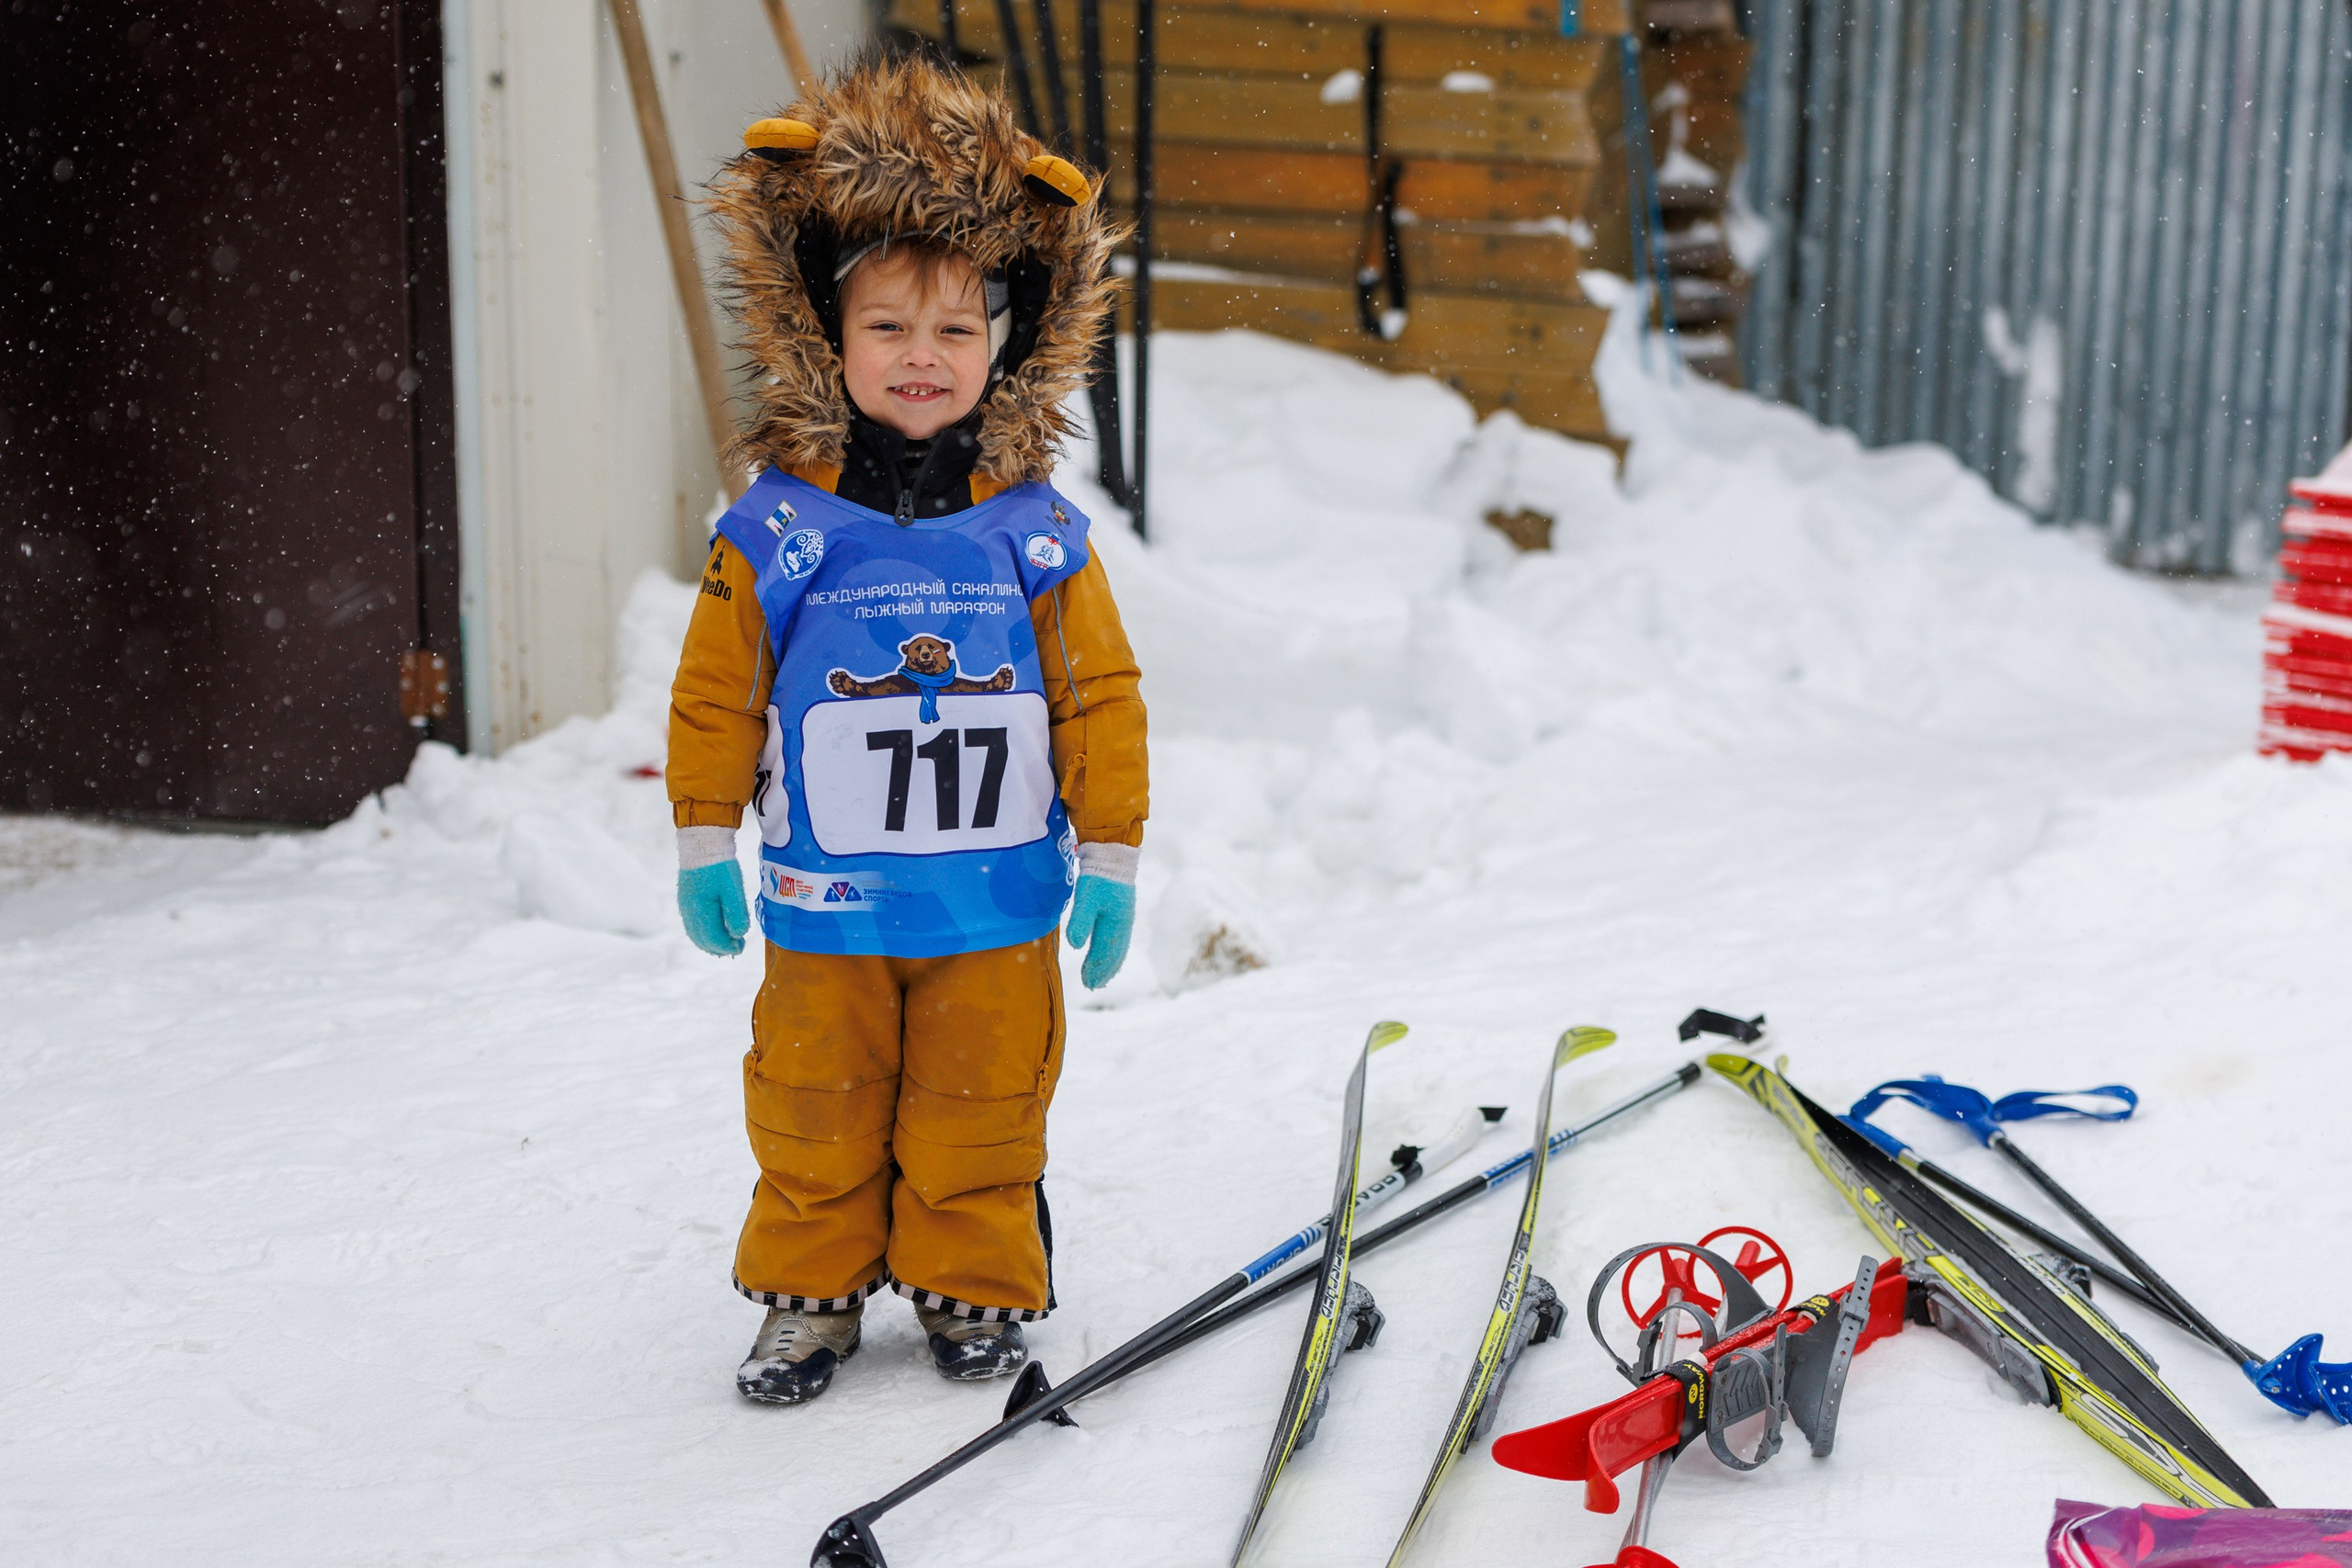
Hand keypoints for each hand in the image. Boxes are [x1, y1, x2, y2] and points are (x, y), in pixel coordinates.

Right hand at [676, 827, 751, 955]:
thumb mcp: (733, 890)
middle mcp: (689, 913)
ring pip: (696, 935)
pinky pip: (692, 926)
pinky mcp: (686, 901)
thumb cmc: (720, 867)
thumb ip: (736, 914)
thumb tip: (738, 934)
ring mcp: (685, 907)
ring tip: (727, 942)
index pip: (713, 939)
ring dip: (711, 942)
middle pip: (703, 940)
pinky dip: (704, 934)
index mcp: (700, 911)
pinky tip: (715, 931)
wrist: (703, 845)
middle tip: (737, 947)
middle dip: (720, 947)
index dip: (728, 947)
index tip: (741, 946)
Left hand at [1065, 872, 1134, 989]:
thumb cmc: (1098, 877)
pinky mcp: (1122, 913)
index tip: (1087, 983)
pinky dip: (1115, 952)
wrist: (1113, 855)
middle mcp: (1123, 925)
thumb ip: (1081, 921)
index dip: (1096, 969)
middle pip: (1114, 954)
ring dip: (1110, 964)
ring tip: (1102, 977)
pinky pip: (1120, 940)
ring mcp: (1125, 919)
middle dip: (1103, 971)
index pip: (1105, 953)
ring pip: (1119, 948)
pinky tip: (1110, 954)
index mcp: (1115, 924)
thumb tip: (1076, 946)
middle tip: (1091, 985)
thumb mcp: (1086, 898)